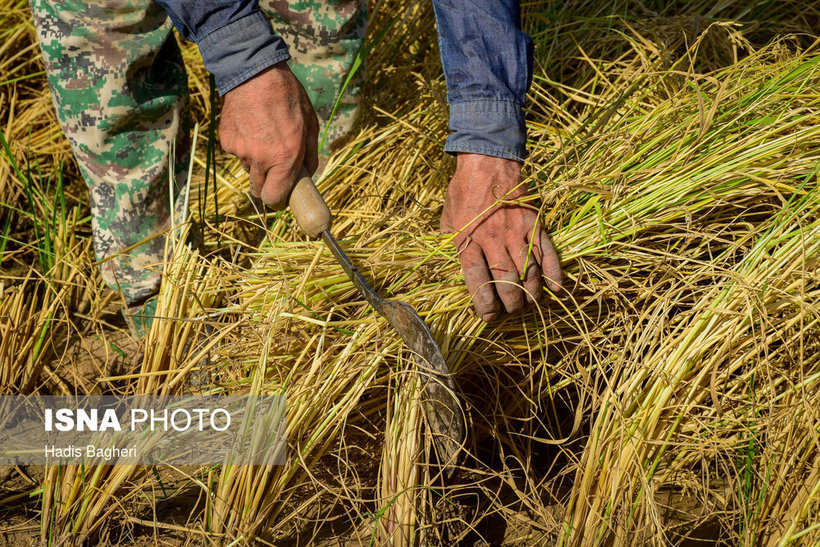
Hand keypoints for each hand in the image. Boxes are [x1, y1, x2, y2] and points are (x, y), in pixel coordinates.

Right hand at [219, 62, 318, 208]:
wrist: (255, 73)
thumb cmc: (288, 97)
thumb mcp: (310, 124)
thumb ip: (310, 155)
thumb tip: (309, 175)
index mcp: (285, 158)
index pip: (274, 198)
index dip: (278, 200)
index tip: (282, 196)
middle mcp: (260, 159)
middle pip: (258, 190)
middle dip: (267, 185)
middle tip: (275, 170)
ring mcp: (240, 151)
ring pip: (248, 169)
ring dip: (256, 163)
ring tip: (264, 137)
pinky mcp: (227, 141)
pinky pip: (236, 153)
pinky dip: (244, 146)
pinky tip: (251, 127)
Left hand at [441, 153, 561, 321]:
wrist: (487, 162)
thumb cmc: (463, 192)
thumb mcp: (446, 220)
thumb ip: (452, 246)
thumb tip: (459, 272)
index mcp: (467, 240)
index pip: (478, 281)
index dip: (484, 304)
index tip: (488, 316)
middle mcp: (493, 239)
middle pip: (507, 281)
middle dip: (510, 303)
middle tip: (511, 311)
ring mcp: (516, 231)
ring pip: (528, 271)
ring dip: (531, 293)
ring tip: (528, 303)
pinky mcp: (534, 223)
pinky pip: (547, 252)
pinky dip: (553, 272)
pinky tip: (554, 288)